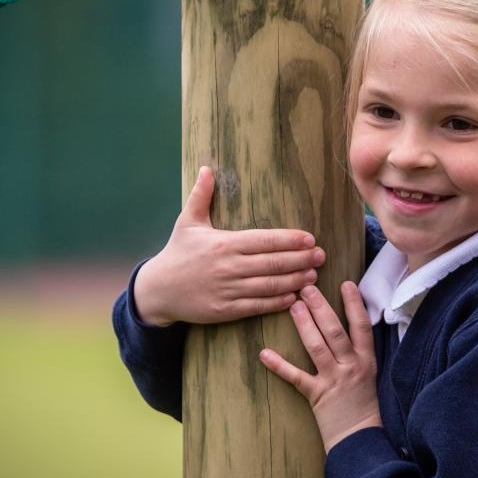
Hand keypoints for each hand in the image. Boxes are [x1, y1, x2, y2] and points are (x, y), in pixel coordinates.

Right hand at [134, 166, 325, 325]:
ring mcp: (226, 290)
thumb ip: (201, 196)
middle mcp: (227, 267)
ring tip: (313, 275)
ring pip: (268, 285)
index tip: (309, 238)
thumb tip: (207, 167)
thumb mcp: (187, 222)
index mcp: (223, 244)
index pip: (263, 240)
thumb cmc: (177, 253)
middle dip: (300, 259)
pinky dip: (277, 302)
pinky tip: (293, 297)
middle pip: (272, 263)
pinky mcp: (224, 310)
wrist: (157, 290)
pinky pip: (256, 306)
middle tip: (321, 255)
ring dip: (294, 280)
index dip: (289, 240)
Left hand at [259, 283, 381, 452]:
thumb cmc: (363, 405)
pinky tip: (265, 353)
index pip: (362, 326)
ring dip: (305, 325)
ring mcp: (334, 381)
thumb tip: (349, 323)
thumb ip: (359, 350)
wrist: (359, 439)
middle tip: (307, 287)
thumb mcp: (369, 374)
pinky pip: (296, 378)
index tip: (347, 283)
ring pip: (317, 348)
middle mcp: (351, 366)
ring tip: (293, 305)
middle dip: (321, 307)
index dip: (355, 304)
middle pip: (335, 331)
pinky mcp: (317, 396)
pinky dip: (279, 365)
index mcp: (366, 359)